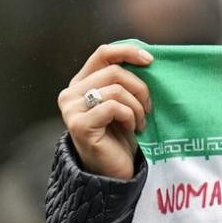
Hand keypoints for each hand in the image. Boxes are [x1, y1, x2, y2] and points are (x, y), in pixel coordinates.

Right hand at [57, 44, 153, 179]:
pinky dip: (130, 117)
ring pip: (116, 89)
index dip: (128, 51)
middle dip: (140, 88)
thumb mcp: (124, 102)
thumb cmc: (121, 136)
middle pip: (114, 71)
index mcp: (81, 83)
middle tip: (148, 108)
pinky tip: (132, 129)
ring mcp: (72, 109)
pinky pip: (114, 107)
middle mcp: (71, 93)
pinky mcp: (80, 124)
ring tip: (140, 121)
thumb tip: (147, 56)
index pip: (103, 53)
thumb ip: (125, 81)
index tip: (150, 59)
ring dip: (137, 106)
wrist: (114, 171)